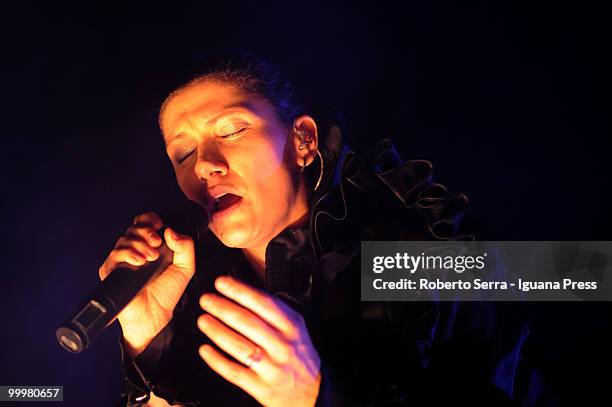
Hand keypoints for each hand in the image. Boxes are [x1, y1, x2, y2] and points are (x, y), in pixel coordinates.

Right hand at [98, 212, 195, 355]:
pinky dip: (128, 254)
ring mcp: (122, 260)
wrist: (155, 316)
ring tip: (151, 258)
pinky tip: (140, 261)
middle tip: (157, 243)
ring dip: (140, 244)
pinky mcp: (111, 271)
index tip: (160, 225)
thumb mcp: (185, 267)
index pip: (144, 223)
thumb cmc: (167, 293)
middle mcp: (135, 250)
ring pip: (125, 239)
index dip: (150, 219)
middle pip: (134, 228)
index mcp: (151, 246)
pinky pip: (115, 254)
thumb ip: (185, 247)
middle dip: (146, 231)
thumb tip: (171, 230)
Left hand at [197, 276, 320, 406]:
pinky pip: (234, 372)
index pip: (264, 303)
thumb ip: (275, 313)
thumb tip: (243, 293)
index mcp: (292, 327)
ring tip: (203, 320)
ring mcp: (272, 368)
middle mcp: (283, 346)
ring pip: (240, 346)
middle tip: (206, 299)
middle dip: (223, 308)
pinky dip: (217, 360)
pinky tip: (205, 349)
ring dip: (217, 331)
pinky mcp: (261, 388)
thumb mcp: (297, 329)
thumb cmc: (300, 357)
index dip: (240, 291)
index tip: (222, 283)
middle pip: (248, 323)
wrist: (312, 394)